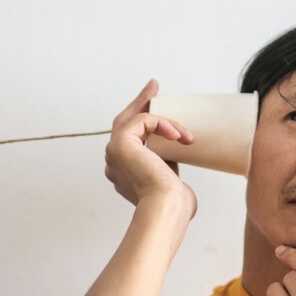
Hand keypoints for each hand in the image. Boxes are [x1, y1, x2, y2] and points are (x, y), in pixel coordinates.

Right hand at [103, 78, 197, 216]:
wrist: (166, 208)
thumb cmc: (173, 203)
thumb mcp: (170, 178)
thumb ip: (167, 163)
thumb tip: (178, 150)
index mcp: (123, 172)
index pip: (129, 140)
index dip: (142, 121)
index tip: (155, 103)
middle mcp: (113, 162)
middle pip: (124, 122)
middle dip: (140, 103)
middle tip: (154, 86)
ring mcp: (113, 152)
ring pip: (133, 120)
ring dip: (161, 116)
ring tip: (182, 129)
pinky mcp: (120, 143)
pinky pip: (143, 121)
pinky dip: (163, 124)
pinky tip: (179, 135)